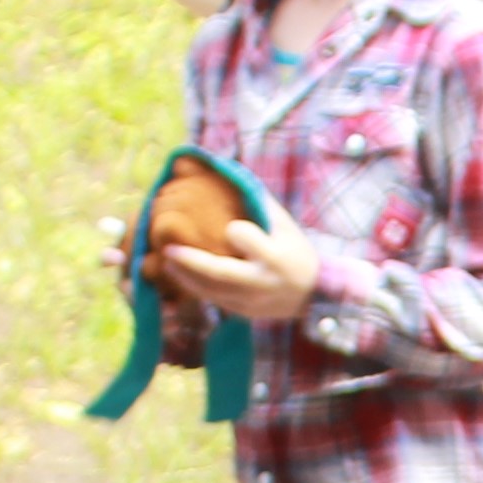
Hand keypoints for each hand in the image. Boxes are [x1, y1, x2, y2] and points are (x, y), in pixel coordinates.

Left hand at [158, 211, 323, 328]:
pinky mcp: (245, 312)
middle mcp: (262, 282)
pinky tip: (181, 273)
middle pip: (220, 272)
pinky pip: (214, 300)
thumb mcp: (285, 225)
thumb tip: (225, 170)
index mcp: (275, 257)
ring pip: (211, 290)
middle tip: (169, 249)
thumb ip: (257, 202)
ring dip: (185, 275)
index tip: (232, 227)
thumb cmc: (296, 251)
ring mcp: (253, 301)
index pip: (246, 240)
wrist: (315, 295)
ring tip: (167, 259)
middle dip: (191, 261)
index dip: (238, 232)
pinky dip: (195, 287)